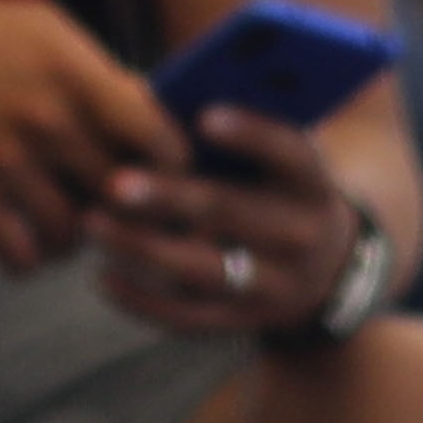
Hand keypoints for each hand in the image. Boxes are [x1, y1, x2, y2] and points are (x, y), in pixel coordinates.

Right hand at [0, 0, 184, 271]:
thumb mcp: (40, 26)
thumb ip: (96, 70)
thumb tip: (147, 108)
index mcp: (73, 72)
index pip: (154, 134)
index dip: (172, 163)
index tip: (166, 172)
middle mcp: (46, 120)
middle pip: (120, 193)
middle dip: (127, 208)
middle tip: (122, 212)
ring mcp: (6, 162)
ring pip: (73, 233)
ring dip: (76, 238)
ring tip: (68, 227)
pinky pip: (20, 256)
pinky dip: (29, 259)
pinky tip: (26, 241)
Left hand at [90, 110, 364, 337]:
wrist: (329, 273)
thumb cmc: (279, 192)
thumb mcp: (281, 163)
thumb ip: (238, 136)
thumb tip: (158, 102)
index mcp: (311, 183)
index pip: (289, 152)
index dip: (251, 135)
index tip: (204, 117)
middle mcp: (299, 235)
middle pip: (230, 212)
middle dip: (169, 197)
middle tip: (115, 183)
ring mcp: (273, 285)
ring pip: (201, 269)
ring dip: (142, 247)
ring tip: (93, 223)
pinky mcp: (242, 321)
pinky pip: (187, 318)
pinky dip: (141, 301)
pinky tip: (102, 276)